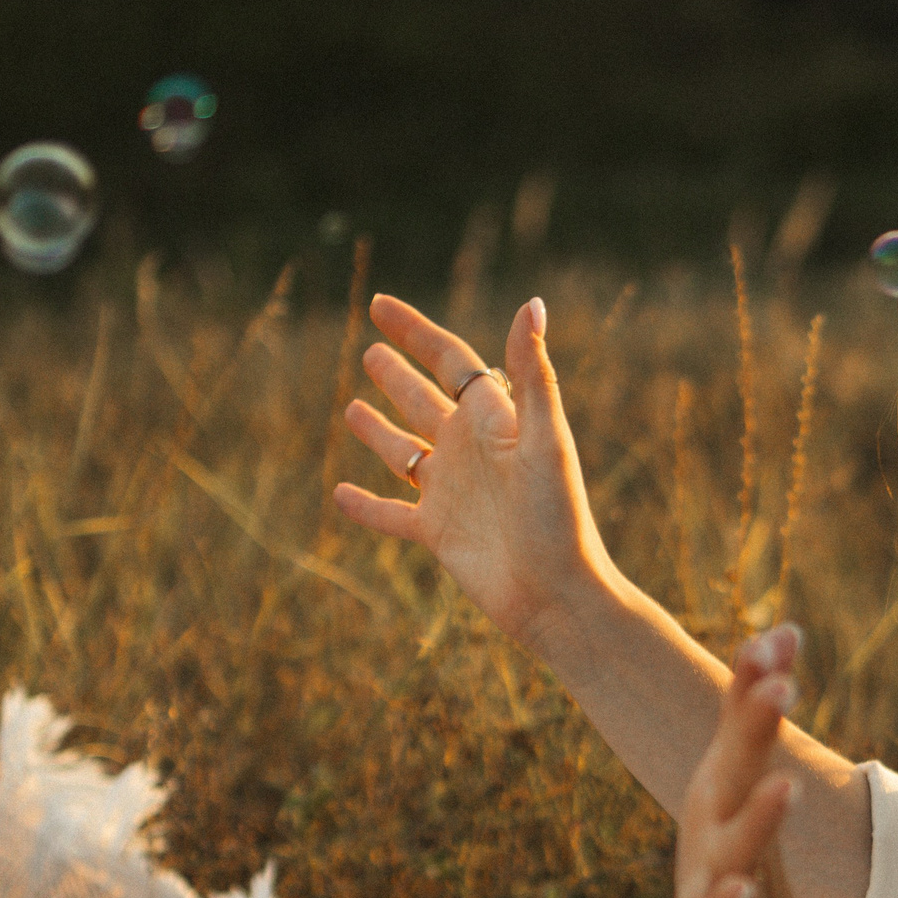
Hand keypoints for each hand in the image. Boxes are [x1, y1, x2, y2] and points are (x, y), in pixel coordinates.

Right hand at [333, 294, 616, 647]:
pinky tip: (338, 496)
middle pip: (424, 400)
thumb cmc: (559, 516)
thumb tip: (532, 302)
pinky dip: (365, 507)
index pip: (450, 362)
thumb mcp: (545, 438)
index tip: (379, 305)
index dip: (416, 331)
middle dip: (398, 375)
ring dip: (379, 431)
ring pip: (405, 452)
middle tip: (371, 350)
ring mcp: (452, 493)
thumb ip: (533, 373)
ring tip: (352, 408)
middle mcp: (470, 451)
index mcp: (495, 420)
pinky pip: (392, 515)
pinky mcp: (438, 534)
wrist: (556, 594)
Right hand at [665, 624, 829, 897]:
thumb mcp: (756, 789)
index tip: (783, 636)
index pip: (740, 728)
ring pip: (730, 848)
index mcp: (721, 790)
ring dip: (755, 818)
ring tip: (783, 788)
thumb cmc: (745, 872)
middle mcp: (707, 829)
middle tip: (780, 685)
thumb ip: (758, 719)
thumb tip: (783, 630)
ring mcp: (702, 886)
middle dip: (752, 729)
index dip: (753, 683)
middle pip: (732, 774)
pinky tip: (740, 893)